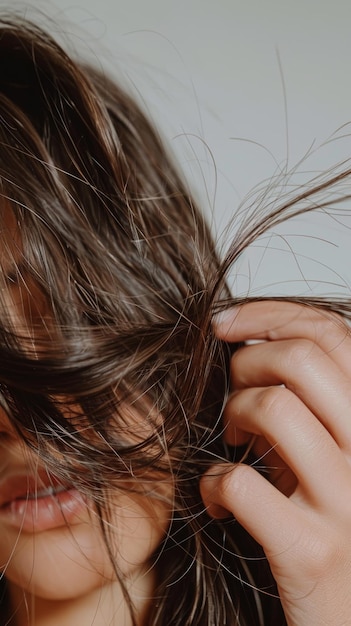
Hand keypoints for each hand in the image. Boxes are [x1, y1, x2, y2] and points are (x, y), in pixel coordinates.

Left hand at [201, 301, 350, 625]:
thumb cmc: (335, 523)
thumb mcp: (333, 453)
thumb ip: (310, 403)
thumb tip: (248, 347)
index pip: (334, 335)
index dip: (271, 314)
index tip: (226, 321)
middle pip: (301, 359)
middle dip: (247, 361)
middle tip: (231, 389)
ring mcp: (348, 503)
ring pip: (272, 407)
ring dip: (233, 415)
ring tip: (232, 441)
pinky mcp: (311, 550)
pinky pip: (242, 484)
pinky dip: (214, 484)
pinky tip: (219, 498)